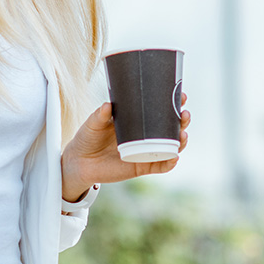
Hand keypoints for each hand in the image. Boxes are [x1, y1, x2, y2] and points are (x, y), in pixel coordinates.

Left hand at [61, 93, 191, 201]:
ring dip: (181, 141)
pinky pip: (160, 166)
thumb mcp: (93, 123)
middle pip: (171, 127)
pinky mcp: (141, 167)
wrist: (79, 162)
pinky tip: (174, 157)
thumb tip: (108, 105)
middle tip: (185, 114)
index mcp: (137, 120)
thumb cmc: (88, 137)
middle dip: (182, 121)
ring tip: (183, 134)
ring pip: (170, 146)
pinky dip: (169, 163)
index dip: (174, 103)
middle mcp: (145, 135)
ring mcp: (145, 151)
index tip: (182, 96)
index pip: (160, 109)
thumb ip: (100, 115)